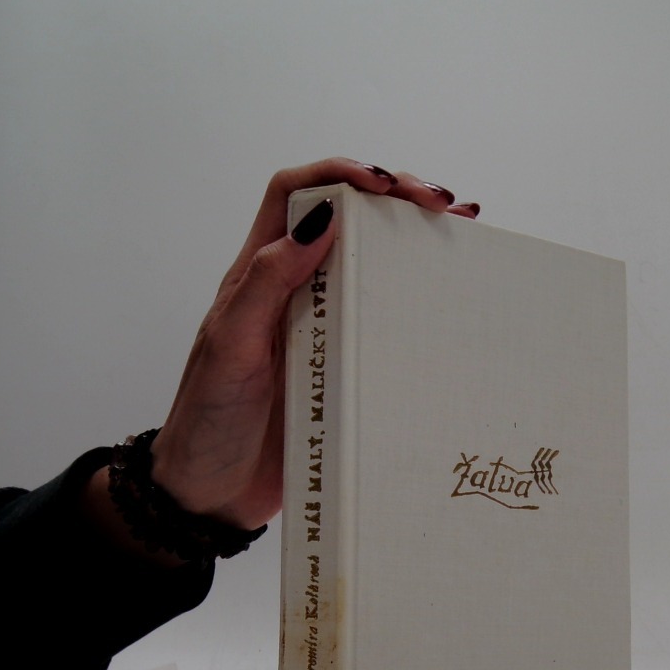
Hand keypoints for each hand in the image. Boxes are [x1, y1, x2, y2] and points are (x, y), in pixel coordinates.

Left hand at [148, 157, 478, 530]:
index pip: (294, 196)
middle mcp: (294, 291)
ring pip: (371, 264)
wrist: (212, 495)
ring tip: (460, 227)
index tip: (383, 183)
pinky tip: (447, 296)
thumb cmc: (209, 421)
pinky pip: (383, 321)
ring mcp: (323, 328)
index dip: (337, 175)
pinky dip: (416, 300)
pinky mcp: (344, 366)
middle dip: (392, 196)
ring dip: (412, 239)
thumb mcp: (230, 347)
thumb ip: (267, 283)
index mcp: (258, 276)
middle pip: (344, 219)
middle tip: (439, 201)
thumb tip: (320, 223)